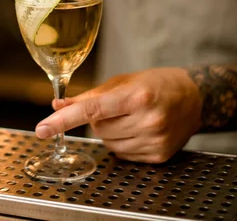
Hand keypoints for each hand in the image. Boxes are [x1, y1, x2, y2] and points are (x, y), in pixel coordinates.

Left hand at [35, 68, 202, 163]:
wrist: (194, 98)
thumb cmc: (156, 84)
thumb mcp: (123, 82)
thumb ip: (89, 96)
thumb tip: (58, 105)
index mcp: (137, 96)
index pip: (91, 111)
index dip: (63, 121)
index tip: (42, 129)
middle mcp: (147, 120)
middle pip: (97, 129)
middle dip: (99, 119)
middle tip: (119, 107)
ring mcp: (154, 140)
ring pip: (107, 143)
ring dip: (110, 132)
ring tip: (131, 117)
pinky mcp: (158, 155)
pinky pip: (122, 154)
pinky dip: (123, 143)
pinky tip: (138, 129)